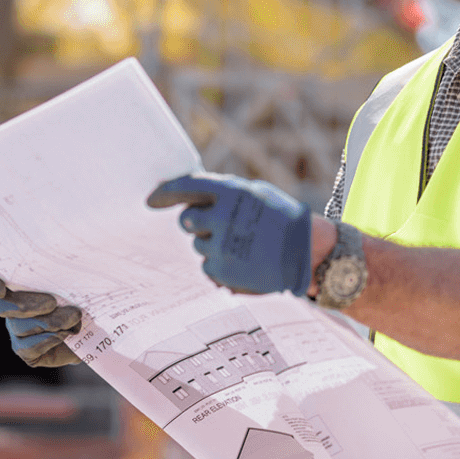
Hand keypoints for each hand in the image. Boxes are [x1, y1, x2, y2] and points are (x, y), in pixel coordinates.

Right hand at [0, 265, 81, 366]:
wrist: (98, 325)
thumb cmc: (85, 292)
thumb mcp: (78, 275)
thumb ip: (68, 266)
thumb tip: (68, 258)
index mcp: (19, 278)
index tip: (0, 289)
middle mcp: (12, 304)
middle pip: (2, 305)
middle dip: (26, 304)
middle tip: (52, 303)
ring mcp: (16, 328)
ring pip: (18, 327)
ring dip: (48, 322)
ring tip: (73, 318)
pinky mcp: (25, 350)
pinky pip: (26, 348)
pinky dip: (47, 340)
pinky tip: (64, 335)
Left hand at [146, 172, 311, 295]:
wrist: (308, 252)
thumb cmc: (281, 217)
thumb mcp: (255, 193)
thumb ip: (222, 193)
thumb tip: (188, 195)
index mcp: (230, 193)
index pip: (185, 187)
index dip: (164, 192)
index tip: (151, 199)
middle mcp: (221, 218)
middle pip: (187, 221)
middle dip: (198, 223)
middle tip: (219, 226)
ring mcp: (220, 247)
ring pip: (199, 245)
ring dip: (214, 244)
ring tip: (243, 245)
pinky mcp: (221, 271)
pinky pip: (208, 266)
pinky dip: (221, 264)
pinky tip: (244, 261)